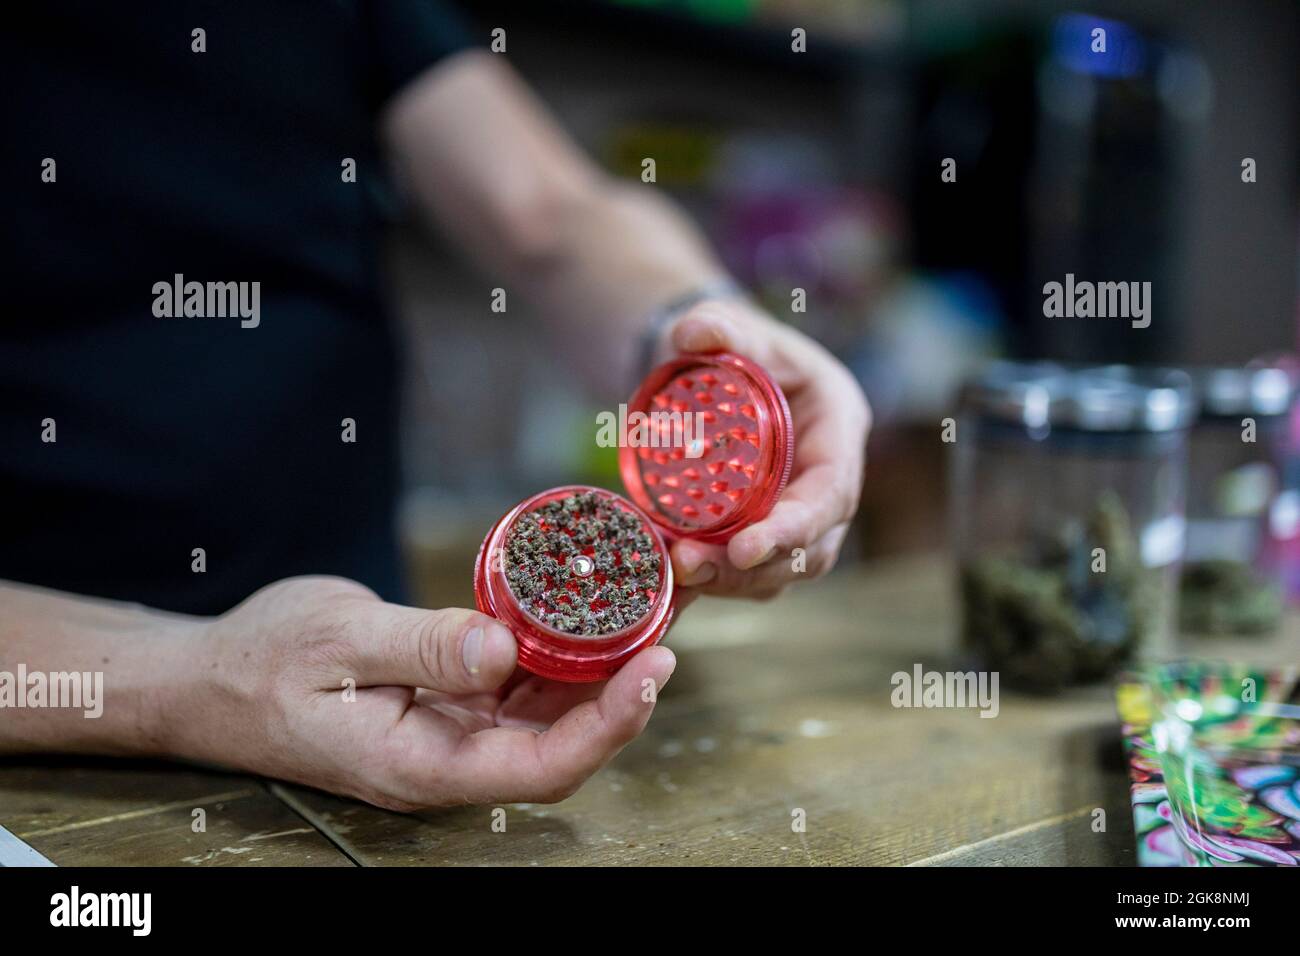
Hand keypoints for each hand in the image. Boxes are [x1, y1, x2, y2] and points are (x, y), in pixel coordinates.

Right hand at [169, 577, 674, 809]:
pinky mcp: (448, 704)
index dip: (609, 725)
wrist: (211, 678)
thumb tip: (503, 651)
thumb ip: (422, 647)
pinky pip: (518, 691)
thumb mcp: (339, 639)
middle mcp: (448, 760)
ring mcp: (450, 734)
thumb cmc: (262, 662)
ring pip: (547, 718)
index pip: (542, 766)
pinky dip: (559, 657)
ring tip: (649, 611)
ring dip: (601, 672)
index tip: (653, 667)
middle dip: (625, 692)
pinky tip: (586, 616)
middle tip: (672, 622)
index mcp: (422, 764)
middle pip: (562, 746)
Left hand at [656, 299, 869, 599]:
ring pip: (781, 570)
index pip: (831, 492)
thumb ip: (716, 325)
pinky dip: (712, 585)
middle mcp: (829, 476)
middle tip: (689, 566)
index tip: (743, 549)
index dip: (794, 527)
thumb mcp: (727, 324)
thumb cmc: (732, 345)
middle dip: (752, 567)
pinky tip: (670, 584)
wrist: (714, 369)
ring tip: (675, 573)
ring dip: (729, 582)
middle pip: (810, 546)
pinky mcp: (766, 532)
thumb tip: (692, 334)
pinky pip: (749, 574)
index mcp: (838, 425)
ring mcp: (800, 510)